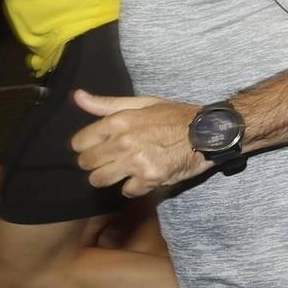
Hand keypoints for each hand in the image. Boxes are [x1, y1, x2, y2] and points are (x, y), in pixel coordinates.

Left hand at [70, 92, 206, 197]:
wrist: (209, 132)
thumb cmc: (176, 116)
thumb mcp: (143, 103)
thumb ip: (107, 104)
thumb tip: (78, 96)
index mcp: (118, 121)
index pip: (79, 142)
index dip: (87, 146)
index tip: (99, 147)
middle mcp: (123, 142)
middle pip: (86, 163)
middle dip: (96, 163)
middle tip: (112, 159)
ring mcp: (136, 162)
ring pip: (99, 180)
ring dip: (109, 177)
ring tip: (123, 171)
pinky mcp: (150, 178)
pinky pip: (126, 191)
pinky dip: (133, 187)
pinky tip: (143, 177)